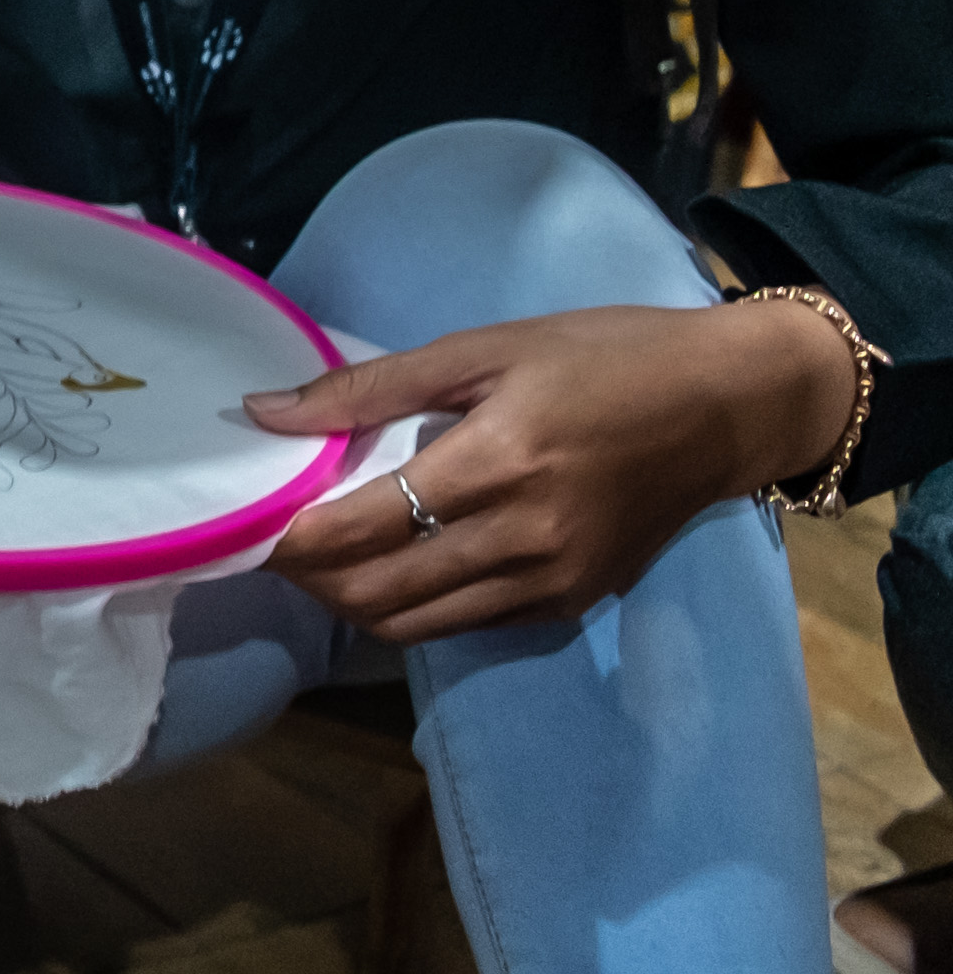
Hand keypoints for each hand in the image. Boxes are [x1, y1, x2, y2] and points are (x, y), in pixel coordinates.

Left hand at [248, 298, 862, 641]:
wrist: (729, 407)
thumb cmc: (603, 357)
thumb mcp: (485, 348)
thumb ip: (370, 386)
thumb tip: (266, 411)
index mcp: (498, 464)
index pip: (361, 529)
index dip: (288, 539)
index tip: (245, 520)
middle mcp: (524, 539)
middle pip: (376, 594)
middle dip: (308, 579)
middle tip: (271, 542)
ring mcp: (551, 581)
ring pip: (414, 625)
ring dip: (352, 602)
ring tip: (321, 557)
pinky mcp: (571, 602)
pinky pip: (466, 624)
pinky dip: (412, 607)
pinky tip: (391, 564)